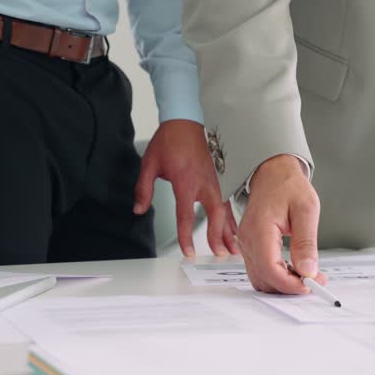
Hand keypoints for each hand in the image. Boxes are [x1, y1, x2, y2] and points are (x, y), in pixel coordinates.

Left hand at [133, 120, 238, 256]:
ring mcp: (216, 179)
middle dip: (218, 237)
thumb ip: (143, 189)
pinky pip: (229, 200)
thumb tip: (139, 209)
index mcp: (186, 182)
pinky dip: (232, 216)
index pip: (186, 216)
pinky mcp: (221, 176)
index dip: (186, 237)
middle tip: (221, 254)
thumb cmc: (171, 139)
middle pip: (215, 216)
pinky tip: (234, 226)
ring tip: (235, 246)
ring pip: (226, 210)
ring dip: (230, 230)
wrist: (185, 120)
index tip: (188, 251)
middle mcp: (205, 183)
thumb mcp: (150, 163)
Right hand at [238, 154, 326, 293]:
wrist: (273, 173)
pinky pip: (259, 270)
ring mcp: (245, 244)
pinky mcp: (249, 246)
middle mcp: (247, 239)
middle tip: (315, 280)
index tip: (311, 284)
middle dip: (289, 287)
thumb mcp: (306, 210)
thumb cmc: (288, 185)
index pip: (270, 269)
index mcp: (259, 229)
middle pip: (263, 279)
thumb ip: (306, 242)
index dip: (290, 284)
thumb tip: (308, 270)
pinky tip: (294, 268)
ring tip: (306, 274)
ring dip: (283, 283)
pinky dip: (277, 276)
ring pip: (260, 278)